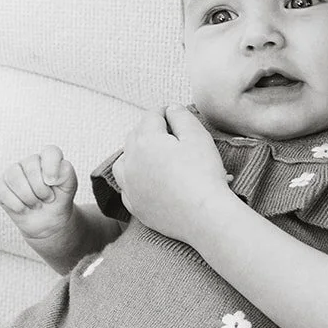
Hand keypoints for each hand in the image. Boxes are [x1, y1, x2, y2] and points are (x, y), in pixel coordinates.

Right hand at [0, 146, 78, 243]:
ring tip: (37, 204)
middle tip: (48, 199)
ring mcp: (13, 173)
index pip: (50, 152)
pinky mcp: (2, 187)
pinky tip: (25, 208)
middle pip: (31, 167)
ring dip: (29, 197)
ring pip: (15, 178)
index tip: (53, 183)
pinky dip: (18, 205)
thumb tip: (51, 174)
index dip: (52, 167)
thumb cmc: (59, 200)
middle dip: (41, 189)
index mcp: (48, 158)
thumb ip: (66, 173)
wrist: (48, 221)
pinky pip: (4, 192)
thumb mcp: (69, 187)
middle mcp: (29, 162)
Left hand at [112, 105, 231, 242]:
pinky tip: (147, 181)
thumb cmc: (204, 175)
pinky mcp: (135, 206)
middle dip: (151, 130)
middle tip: (170, 133)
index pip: (152, 116)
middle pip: (136, 136)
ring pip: (123, 162)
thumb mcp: (198, 136)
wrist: (205, 217)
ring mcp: (130, 186)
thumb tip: (170, 110)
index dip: (166, 111)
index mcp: (146, 140)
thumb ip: (181, 116)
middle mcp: (131, 162)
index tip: (176, 114)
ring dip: (135, 154)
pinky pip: (127, 187)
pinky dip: (134, 179)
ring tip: (152, 155)